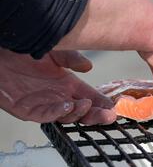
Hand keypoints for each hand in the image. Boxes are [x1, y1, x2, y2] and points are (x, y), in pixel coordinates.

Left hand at [0, 49, 115, 124]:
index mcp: (68, 84)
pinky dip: (58, 113)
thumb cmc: (23, 50)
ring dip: (79, 113)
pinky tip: (68, 106)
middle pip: (82, 112)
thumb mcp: (54, 50)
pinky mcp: (27, 110)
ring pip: (67, 117)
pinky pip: (45, 116)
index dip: (102, 103)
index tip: (114, 106)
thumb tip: (89, 68)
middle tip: (109, 116)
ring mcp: (44, 105)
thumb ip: (71, 58)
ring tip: (87, 105)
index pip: (90, 97)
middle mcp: (58, 97)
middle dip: (97, 115)